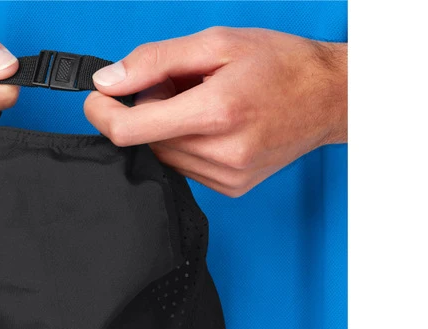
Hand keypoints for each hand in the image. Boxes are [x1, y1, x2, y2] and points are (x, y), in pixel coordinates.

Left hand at [85, 28, 346, 196]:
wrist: (330, 97)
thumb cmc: (281, 64)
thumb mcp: (216, 43)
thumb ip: (155, 61)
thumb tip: (108, 81)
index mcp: (216, 112)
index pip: (131, 129)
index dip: (102, 112)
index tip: (97, 98)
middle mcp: (222, 152)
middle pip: (146, 140)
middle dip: (150, 109)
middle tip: (181, 84)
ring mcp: (228, 176)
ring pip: (164, 155)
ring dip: (169, 128)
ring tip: (204, 102)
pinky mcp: (231, 187)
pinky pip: (185, 167)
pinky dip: (187, 143)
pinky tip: (215, 124)